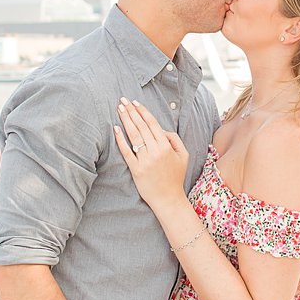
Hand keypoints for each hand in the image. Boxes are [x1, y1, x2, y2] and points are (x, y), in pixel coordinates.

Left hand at [114, 99, 189, 213]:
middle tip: (123, 100)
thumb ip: (174, 139)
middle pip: (141, 127)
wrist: (168, 199)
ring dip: (126, 120)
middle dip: (131, 112)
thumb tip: (160, 129)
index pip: (152, 124)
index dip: (143, 112)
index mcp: (166, 146)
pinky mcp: (135, 170)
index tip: (135, 103)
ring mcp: (144, 161)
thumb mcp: (183, 155)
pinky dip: (120, 140)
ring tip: (119, 109)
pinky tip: (116, 129)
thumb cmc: (176, 176)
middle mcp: (155, 151)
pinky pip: (126, 152)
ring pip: (133, 136)